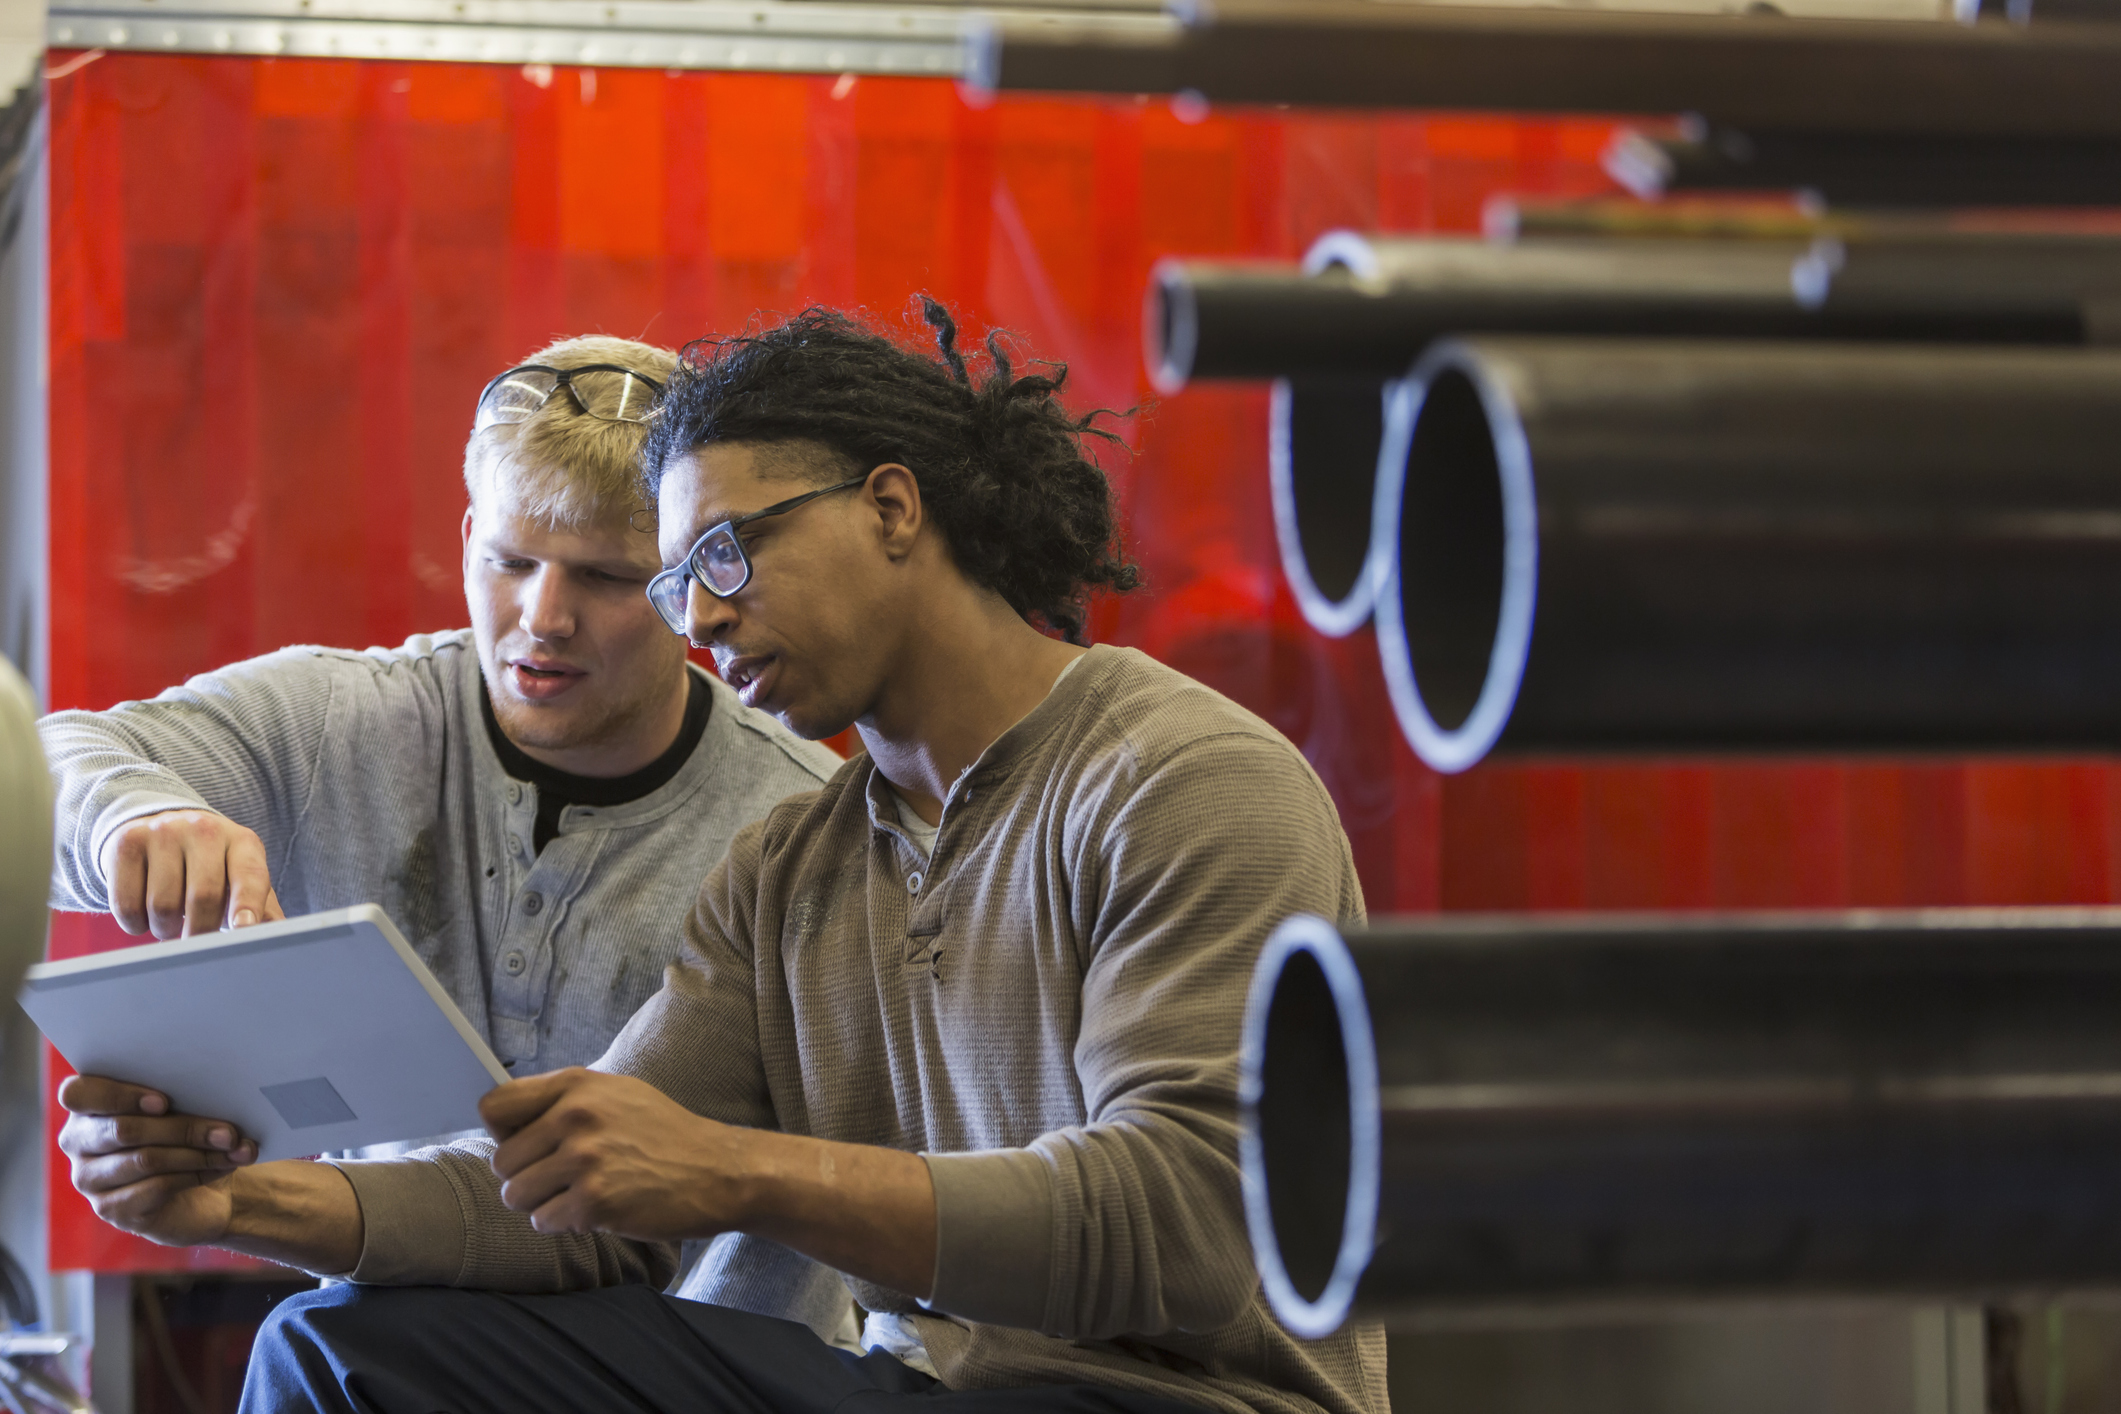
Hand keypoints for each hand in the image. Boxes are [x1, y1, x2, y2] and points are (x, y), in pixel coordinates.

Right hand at [57, 1074, 256, 1246]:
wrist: (205, 1189)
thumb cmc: (187, 1135)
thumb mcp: (184, 1108)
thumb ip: (181, 1095)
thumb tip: (217, 1091)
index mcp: (87, 1105)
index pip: (78, 1094)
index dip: (119, 1096)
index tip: (164, 1101)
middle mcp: (78, 1142)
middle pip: (123, 1130)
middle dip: (183, 1128)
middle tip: (228, 1131)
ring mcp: (89, 1179)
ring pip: (145, 1159)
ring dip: (198, 1153)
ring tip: (235, 1148)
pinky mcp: (112, 1209)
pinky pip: (156, 1187)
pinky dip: (196, 1174)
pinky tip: (223, 1167)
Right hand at [99, 809, 284, 938]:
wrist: (158, 825)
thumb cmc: (210, 865)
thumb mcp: (239, 876)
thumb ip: (260, 906)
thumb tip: (279, 937)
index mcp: (242, 842)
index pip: (249, 875)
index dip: (247, 904)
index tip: (244, 929)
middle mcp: (205, 830)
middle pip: (204, 896)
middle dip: (200, 931)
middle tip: (195, 939)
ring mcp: (164, 832)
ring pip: (163, 906)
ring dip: (165, 929)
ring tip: (170, 921)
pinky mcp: (127, 842)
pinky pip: (126, 904)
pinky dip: (135, 924)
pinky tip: (144, 913)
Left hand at [483, 1068, 938, 1297]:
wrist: (722, 1171)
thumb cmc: (666, 1135)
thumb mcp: (617, 1096)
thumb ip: (563, 1101)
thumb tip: (498, 1118)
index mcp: (577, 1085)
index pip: (494, 1107)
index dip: (503, 1133)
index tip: (526, 1147)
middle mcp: (576, 1116)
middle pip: (501, 1161)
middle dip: (527, 1177)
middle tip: (565, 1180)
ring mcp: (585, 1159)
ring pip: (516, 1195)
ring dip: (542, 1204)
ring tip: (581, 1196)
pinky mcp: (595, 1201)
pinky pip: (543, 1221)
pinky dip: (564, 1225)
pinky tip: (598, 1212)